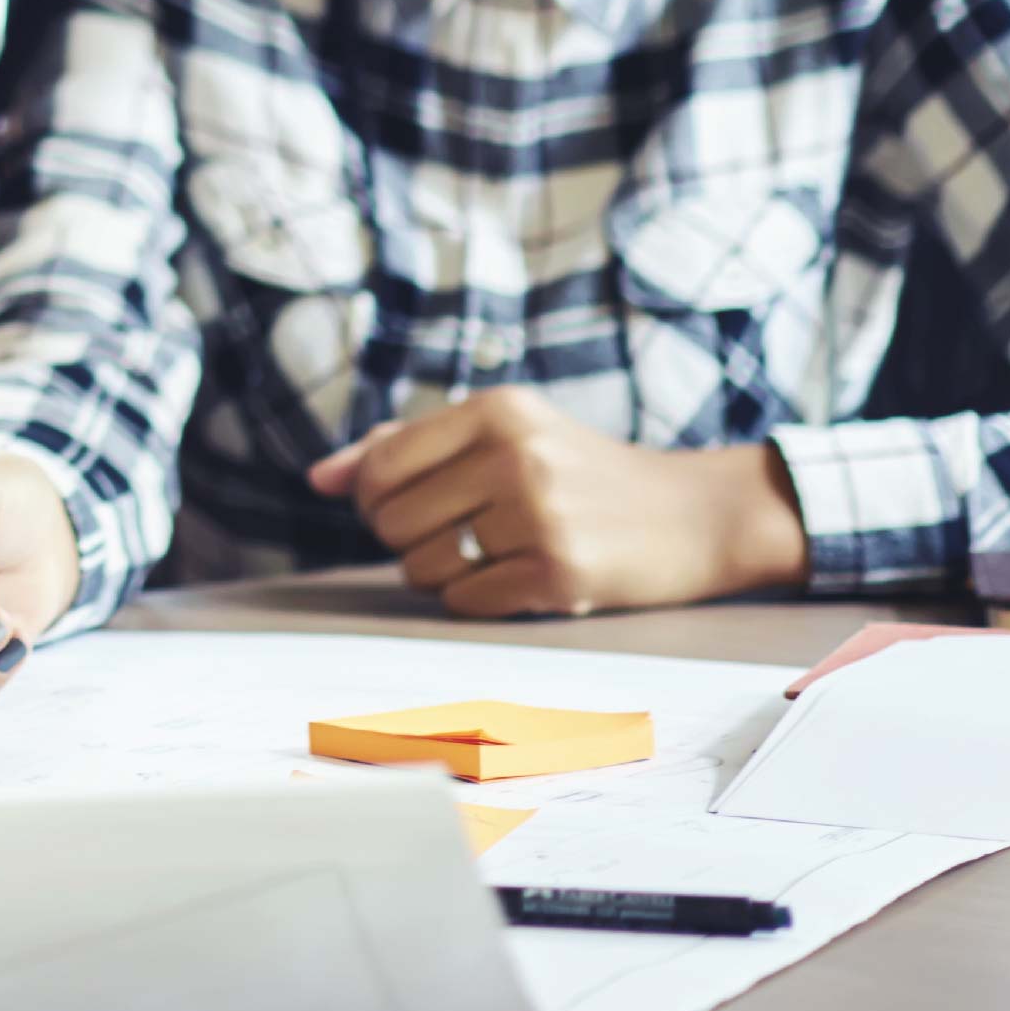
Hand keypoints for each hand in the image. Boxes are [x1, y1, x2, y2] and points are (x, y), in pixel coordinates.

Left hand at [305, 389, 809, 617]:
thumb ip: (405, 449)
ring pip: (421, 565)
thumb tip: (318, 478)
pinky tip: (516, 579)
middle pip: (390, 520)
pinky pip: (464, 601)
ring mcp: (540, 514)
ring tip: (489, 554)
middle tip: (457, 534)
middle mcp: (515, 454)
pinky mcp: (561, 573)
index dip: (376, 498)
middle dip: (406, 538)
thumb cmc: (577, 473)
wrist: (692, 516)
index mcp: (496, 409)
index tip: (412, 504)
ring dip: (440, 573)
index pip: (380, 465)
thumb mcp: (501, 435)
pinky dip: (476, 599)